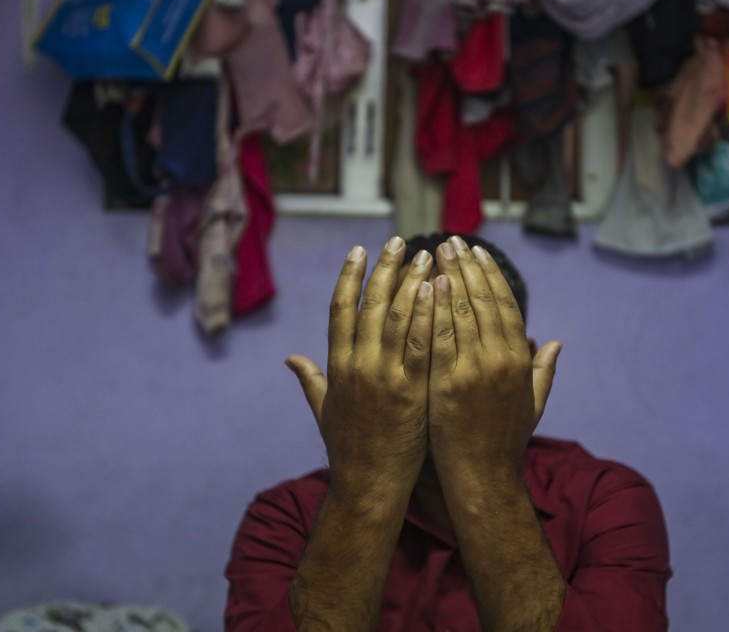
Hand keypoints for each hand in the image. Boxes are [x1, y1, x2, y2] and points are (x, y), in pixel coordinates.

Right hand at [286, 236, 434, 498]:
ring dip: (412, 282)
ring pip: (398, 318)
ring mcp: (384, 377)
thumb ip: (310, 380)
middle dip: (386, 268)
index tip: (360, 250)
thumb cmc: (347, 450)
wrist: (367, 487)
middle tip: (401, 240)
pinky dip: (429, 315)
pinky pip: (422, 345)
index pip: (341, 309)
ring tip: (427, 256)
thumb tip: (290, 358)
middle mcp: (357, 366)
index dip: (350, 276)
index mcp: (337, 367)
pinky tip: (438, 290)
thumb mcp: (323, 410)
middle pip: (371, 305)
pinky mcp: (410, 391)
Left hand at [427, 236, 561, 478]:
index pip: (506, 306)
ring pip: (462, 313)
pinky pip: (439, 338)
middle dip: (467, 266)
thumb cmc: (504, 443)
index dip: (491, 276)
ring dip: (449, 277)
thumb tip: (555, 342)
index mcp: (519, 362)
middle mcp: (500, 361)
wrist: (483, 480)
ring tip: (435, 252)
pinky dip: (434, 309)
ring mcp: (475, 372)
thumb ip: (543, 371)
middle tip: (452, 239)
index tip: (478, 252)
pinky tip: (426, 285)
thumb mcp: (532, 404)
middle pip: (483, 301)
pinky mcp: (448, 384)